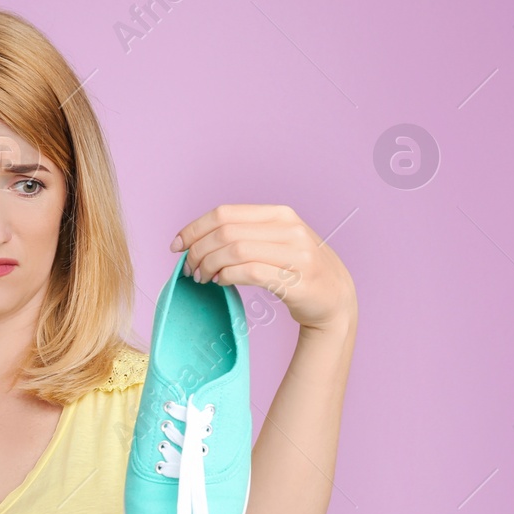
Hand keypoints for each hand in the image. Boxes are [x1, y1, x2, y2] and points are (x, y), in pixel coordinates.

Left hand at [171, 204, 356, 333]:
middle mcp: (289, 229)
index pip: (225, 213)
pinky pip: (249, 272)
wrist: (336, 299)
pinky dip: (228, 276)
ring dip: (209, 265)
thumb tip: (199, 237)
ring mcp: (296, 253)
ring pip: (235, 250)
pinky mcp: (296, 279)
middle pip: (226, 232)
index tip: (176, 245)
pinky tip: (220, 283)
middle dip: (198, 251)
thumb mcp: (278, 240)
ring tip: (202, 278)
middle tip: (189, 269)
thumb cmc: (299, 270)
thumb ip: (247, 233)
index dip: (195, 228)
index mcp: (280, 214)